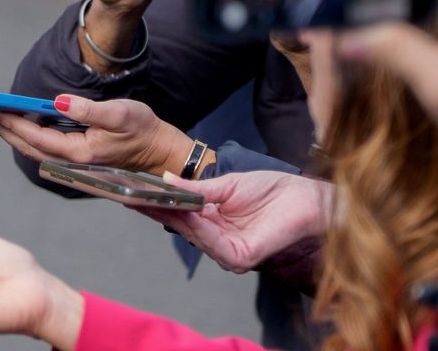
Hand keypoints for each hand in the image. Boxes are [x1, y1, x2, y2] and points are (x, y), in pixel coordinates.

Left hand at [0, 95, 194, 179]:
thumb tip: (58, 103)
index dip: (13, 124)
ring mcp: (75, 163)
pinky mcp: (78, 158)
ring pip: (36, 150)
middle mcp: (73, 162)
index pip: (36, 138)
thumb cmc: (143, 130)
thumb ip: (88, 110)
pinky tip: (21, 124)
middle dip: (5, 130)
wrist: (162, 152)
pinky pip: (46, 149)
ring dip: (14, 134)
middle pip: (29, 147)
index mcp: (80, 153)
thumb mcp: (119, 113)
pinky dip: (29, 137)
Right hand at [149, 171, 329, 285]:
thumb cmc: (272, 190)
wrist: (306, 198)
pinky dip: (199, 228)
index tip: (132, 191)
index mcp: (213, 223)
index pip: (178, 214)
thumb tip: (165, 179)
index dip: (156, 203)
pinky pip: (214, 243)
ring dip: (175, 218)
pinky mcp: (242, 257)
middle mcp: (218, 240)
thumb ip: (197, 189)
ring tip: (155, 200)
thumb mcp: (226, 185)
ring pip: (194, 236)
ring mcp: (229, 251)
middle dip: (157, 211)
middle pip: (181, 227)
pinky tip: (188, 212)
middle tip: (132, 196)